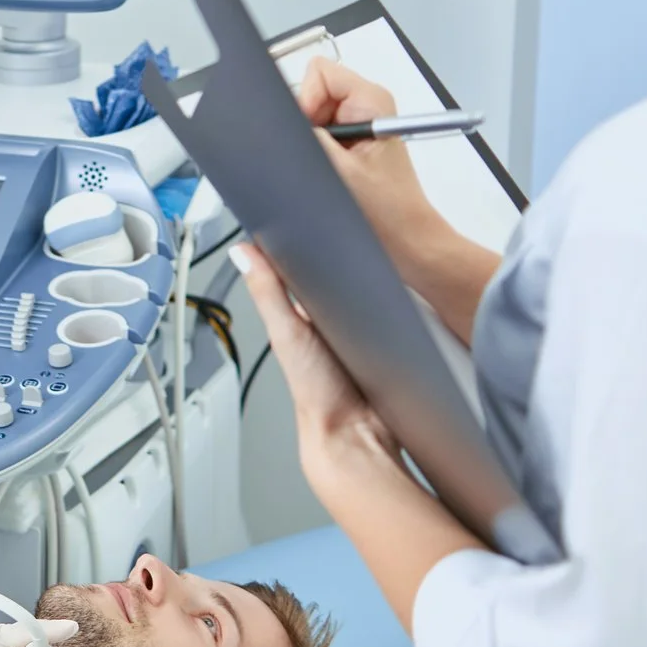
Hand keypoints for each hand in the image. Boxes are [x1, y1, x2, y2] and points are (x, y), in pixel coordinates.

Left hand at [229, 242, 405, 498]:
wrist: (357, 433)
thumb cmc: (317, 393)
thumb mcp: (288, 333)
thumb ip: (268, 293)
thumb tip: (242, 253)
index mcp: (300, 317)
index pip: (302, 269)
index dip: (308, 243)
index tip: (315, 214)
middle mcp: (328, 321)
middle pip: (339, 277)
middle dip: (348, 258)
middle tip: (357, 233)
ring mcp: (361, 330)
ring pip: (368, 291)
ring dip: (376, 279)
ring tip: (381, 259)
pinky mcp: (389, 339)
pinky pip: (392, 311)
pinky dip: (398, 301)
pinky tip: (404, 289)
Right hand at [294, 59, 445, 277]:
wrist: (406, 244)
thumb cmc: (387, 212)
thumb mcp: (339, 170)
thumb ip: (306, 137)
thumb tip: (276, 117)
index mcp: (372, 100)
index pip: (319, 72)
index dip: (304, 99)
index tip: (306, 132)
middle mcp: (366, 107)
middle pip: (312, 93)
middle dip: (303, 123)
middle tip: (317, 156)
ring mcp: (357, 125)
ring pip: (310, 116)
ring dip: (308, 142)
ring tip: (326, 169)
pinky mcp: (351, 144)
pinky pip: (317, 135)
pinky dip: (313, 152)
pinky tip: (326, 174)